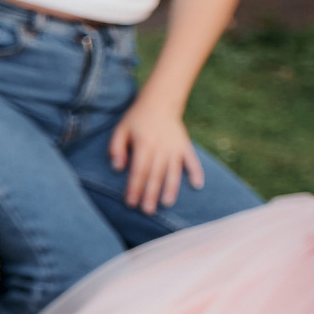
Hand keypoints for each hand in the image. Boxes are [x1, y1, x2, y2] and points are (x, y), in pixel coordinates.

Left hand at [108, 96, 204, 212]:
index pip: (138, 171)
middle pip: (155, 175)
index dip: (134, 187)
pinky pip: (192, 161)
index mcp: (144, 144)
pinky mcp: (185, 146)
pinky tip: (197, 185)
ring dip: (171, 188)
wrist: (160, 102)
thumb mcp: (121, 130)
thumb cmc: (137, 118)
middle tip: (147, 211)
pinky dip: (196, 172)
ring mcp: (175, 147)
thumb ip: (116, 148)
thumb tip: (117, 168)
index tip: (131, 202)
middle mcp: (161, 147)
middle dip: (150, 194)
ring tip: (167, 203)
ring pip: (173, 171)